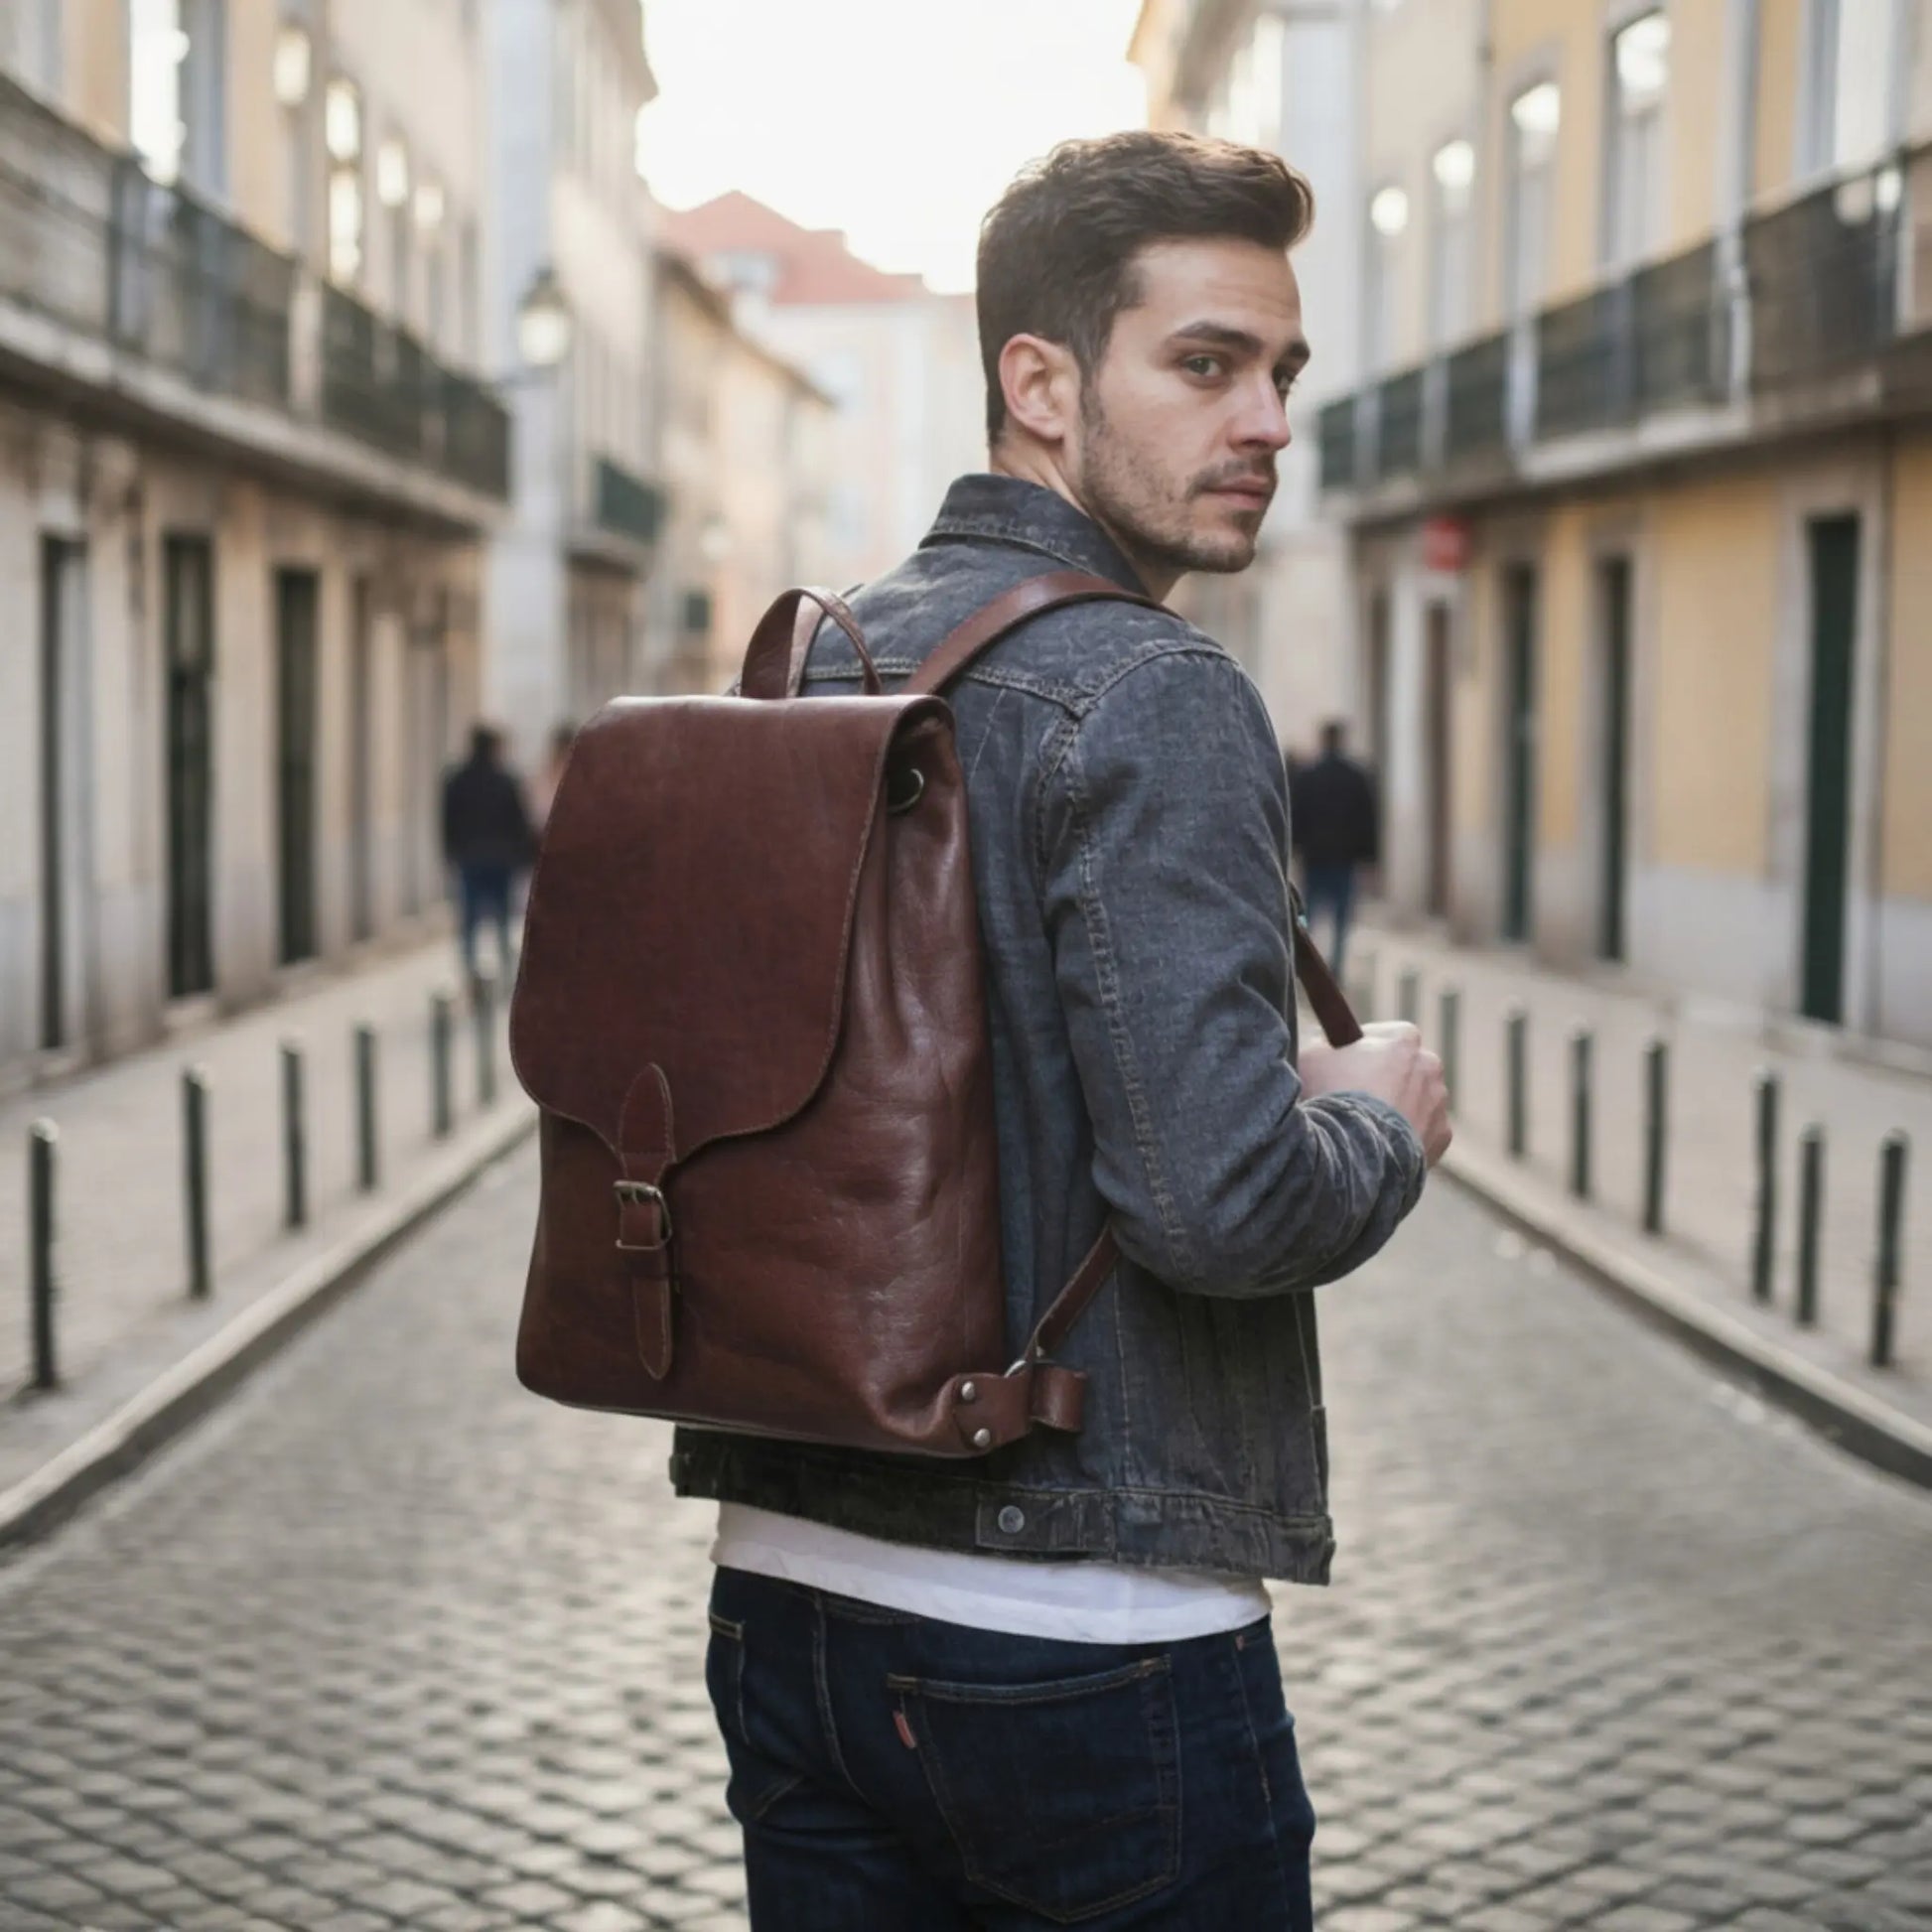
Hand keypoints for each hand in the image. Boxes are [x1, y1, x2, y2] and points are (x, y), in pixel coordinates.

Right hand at [1299, 1021, 1451, 1167]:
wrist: (1354, 1151)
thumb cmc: (1332, 1096)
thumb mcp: (1312, 1057)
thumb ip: (1325, 1045)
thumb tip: (1326, 1047)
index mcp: (1404, 1040)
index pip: (1390, 1035)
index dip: (1369, 1048)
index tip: (1351, 1062)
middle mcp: (1430, 1066)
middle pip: (1409, 1068)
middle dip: (1389, 1079)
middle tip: (1359, 1097)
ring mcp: (1438, 1103)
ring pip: (1418, 1101)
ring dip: (1399, 1109)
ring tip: (1368, 1127)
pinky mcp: (1440, 1137)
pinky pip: (1423, 1132)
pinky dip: (1406, 1138)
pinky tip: (1383, 1146)